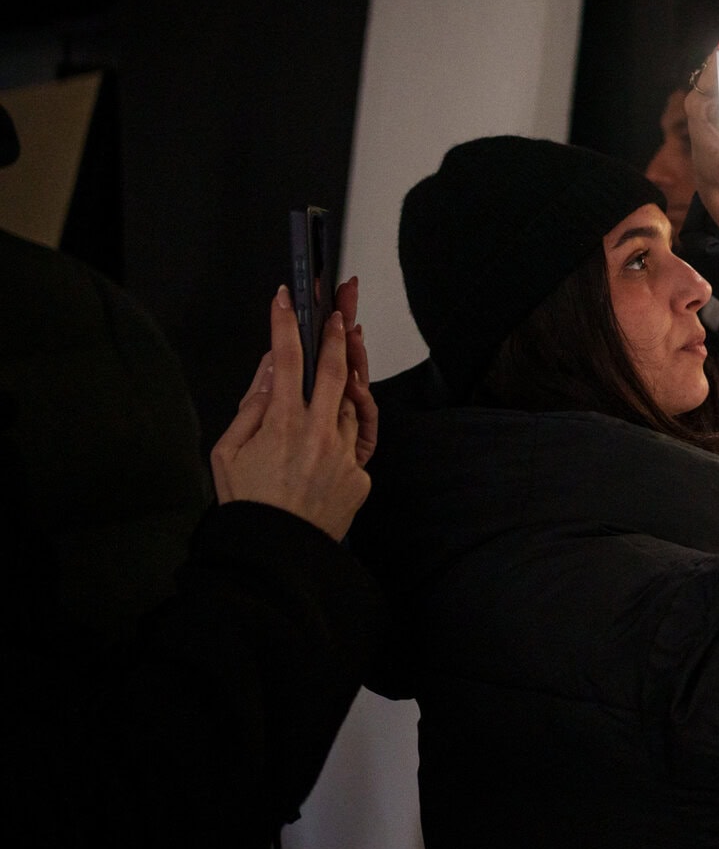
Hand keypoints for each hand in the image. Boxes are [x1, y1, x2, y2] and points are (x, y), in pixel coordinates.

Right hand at [209, 286, 373, 540]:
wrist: (276, 551)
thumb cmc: (246, 501)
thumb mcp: (227, 451)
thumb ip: (250, 405)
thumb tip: (269, 367)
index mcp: (282, 424)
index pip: (287, 360)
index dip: (286, 324)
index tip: (286, 297)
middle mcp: (319, 433)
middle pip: (337, 371)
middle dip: (338, 334)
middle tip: (342, 308)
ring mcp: (344, 453)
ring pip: (351, 405)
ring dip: (348, 378)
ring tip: (346, 344)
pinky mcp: (360, 473)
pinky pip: (356, 440)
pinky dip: (347, 426)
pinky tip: (344, 410)